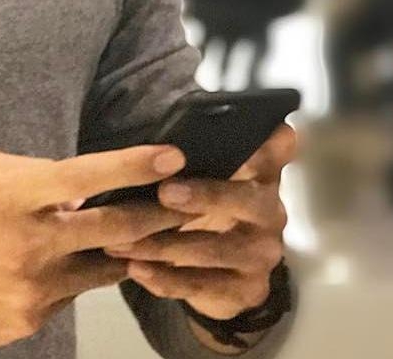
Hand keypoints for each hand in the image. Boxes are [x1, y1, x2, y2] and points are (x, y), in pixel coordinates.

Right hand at [0, 144, 190, 358]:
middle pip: (118, 226)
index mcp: (13, 193)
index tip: (173, 156)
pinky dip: (75, 275)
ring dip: (126, 249)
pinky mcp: (32, 319)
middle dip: (159, 213)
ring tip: (143, 233)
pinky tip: (60, 265)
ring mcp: (35, 284)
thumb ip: (24, 173)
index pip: (89, 174)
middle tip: (186, 203)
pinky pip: (71, 292)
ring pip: (104, 264)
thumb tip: (72, 184)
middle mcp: (32, 239)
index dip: (136, 164)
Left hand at [104, 123, 296, 321]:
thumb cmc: (204, 204)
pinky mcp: (247, 290)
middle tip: (164, 191)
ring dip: (164, 244)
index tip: (232, 136)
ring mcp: (261, 255)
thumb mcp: (204, 171)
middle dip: (205, 195)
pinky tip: (136, 269)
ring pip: (214, 249)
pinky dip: (166, 279)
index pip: (271, 152)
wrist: (219, 273)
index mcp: (260, 174)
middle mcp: (269, 212)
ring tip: (122, 240)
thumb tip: (192, 102)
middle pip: (245, 201)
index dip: (261, 145)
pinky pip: (203, 286)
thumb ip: (200, 143)